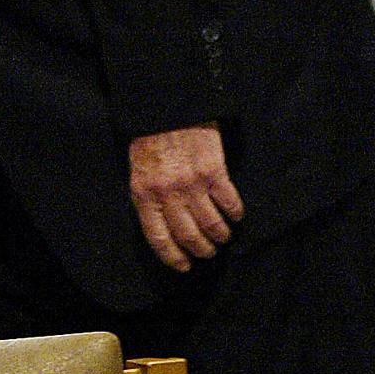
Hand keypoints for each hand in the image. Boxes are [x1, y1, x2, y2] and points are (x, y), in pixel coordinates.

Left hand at [129, 123, 242, 271]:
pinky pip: (230, 204)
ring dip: (221, 236)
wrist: (167, 106)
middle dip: (201, 251)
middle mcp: (168, 193)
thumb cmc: (151, 139)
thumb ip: (149, 198)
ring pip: (212, 226)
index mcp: (144, 194)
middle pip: (188, 237)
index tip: (184, 267)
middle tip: (208, 252)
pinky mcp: (214, 171)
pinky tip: (235, 215)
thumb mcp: (139, 170)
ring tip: (223, 236)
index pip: (158, 238)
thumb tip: (163, 228)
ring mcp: (192, 183)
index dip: (173, 257)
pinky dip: (235, 214)